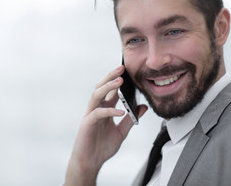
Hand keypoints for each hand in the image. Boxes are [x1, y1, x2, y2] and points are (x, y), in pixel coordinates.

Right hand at [65, 66, 147, 185]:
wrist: (91, 162)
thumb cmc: (102, 147)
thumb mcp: (121, 132)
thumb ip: (131, 119)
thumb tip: (142, 107)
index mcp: (105, 109)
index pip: (111, 91)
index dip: (118, 80)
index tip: (127, 71)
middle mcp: (96, 109)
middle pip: (101, 87)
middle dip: (111, 76)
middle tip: (121, 68)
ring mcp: (90, 115)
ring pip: (96, 95)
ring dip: (107, 87)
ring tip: (119, 81)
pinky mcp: (87, 124)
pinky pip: (97, 113)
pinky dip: (109, 111)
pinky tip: (120, 111)